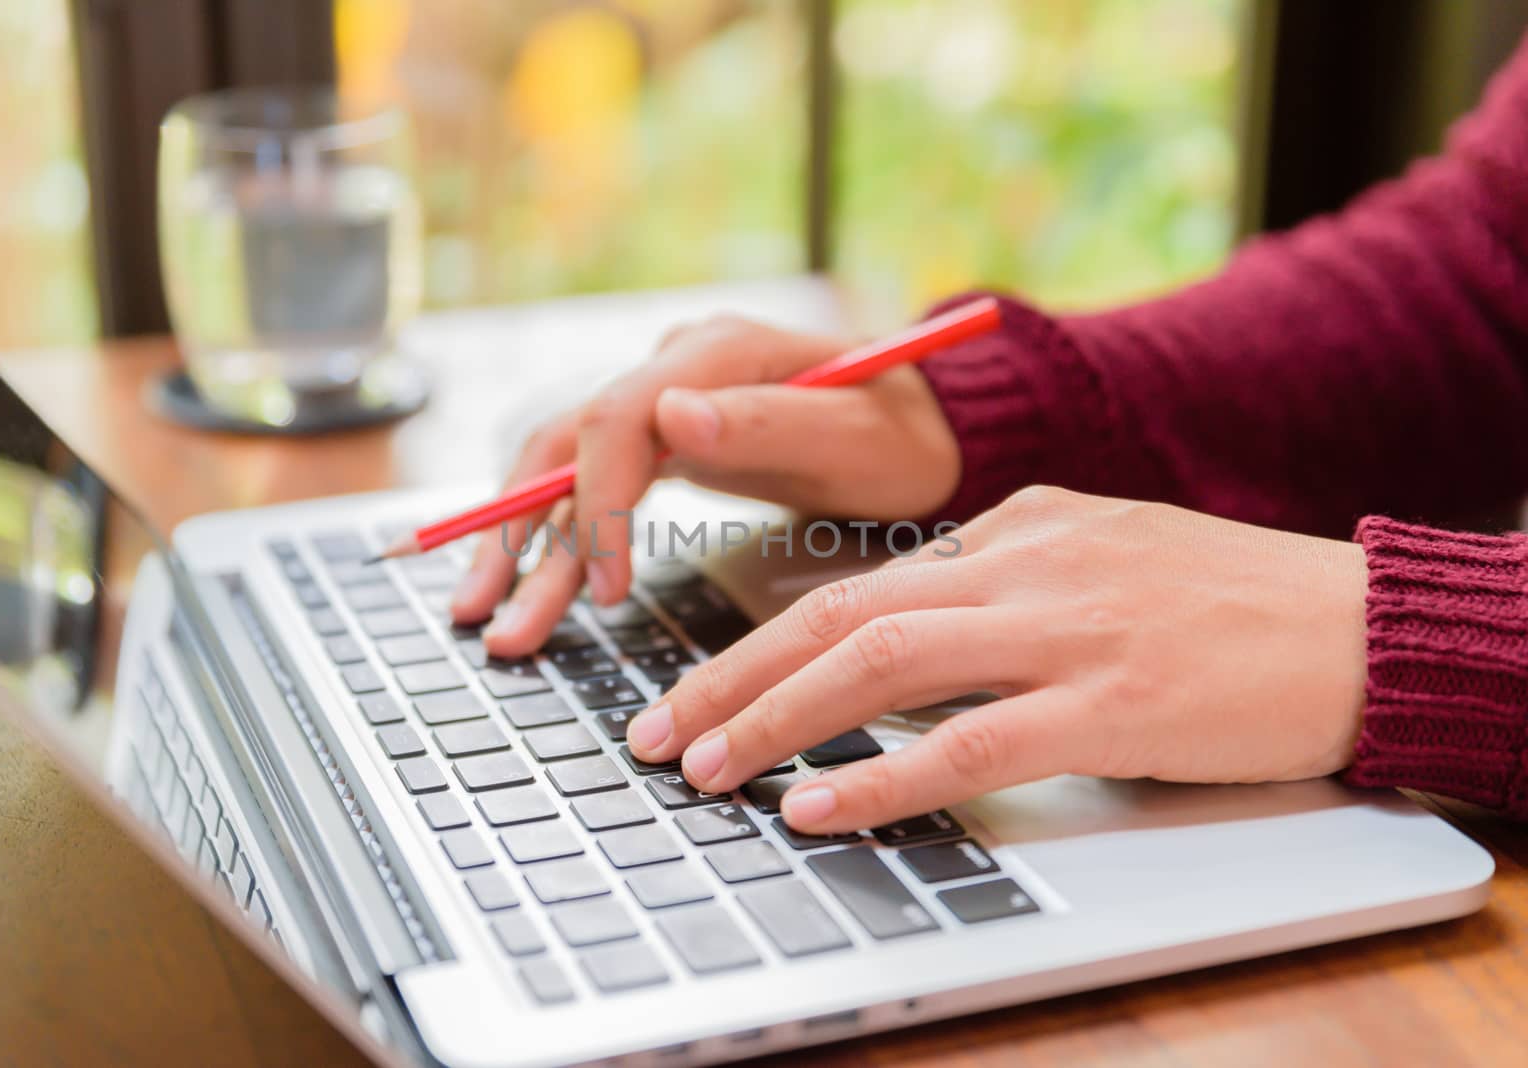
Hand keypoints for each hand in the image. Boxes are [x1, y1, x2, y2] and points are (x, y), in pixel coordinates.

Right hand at [452, 314, 961, 654]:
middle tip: (486, 613)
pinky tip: (529, 593)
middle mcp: (673, 367)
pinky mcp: (662, 441)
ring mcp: (661, 402)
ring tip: (487, 622)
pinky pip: (591, 491)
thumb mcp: (852, 433)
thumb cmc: (899, 434)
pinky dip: (557, 544)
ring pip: (565, 473)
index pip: (618, 417)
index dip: (599, 504)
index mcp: (716, 352)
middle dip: (520, 531)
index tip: (605, 588)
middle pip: (566, 442)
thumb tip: (672, 413)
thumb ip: (767, 421)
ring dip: (523, 549)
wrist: (924, 428)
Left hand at [625, 486, 1370, 832]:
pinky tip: (818, 807)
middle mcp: (1021, 563)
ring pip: (879, 663)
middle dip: (729, 676)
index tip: (698, 686)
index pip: (856, 583)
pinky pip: (967, 743)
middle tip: (655, 731)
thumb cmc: (1225, 602)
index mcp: (1013, 525)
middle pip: (837, 614)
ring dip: (775, 720)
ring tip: (705, 769)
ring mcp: (1062, 629)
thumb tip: (910, 619)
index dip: (762, 642)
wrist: (1356, 628)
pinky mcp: (1109, 703)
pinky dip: (880, 777)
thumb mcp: (1098, 555)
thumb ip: (1002, 580)